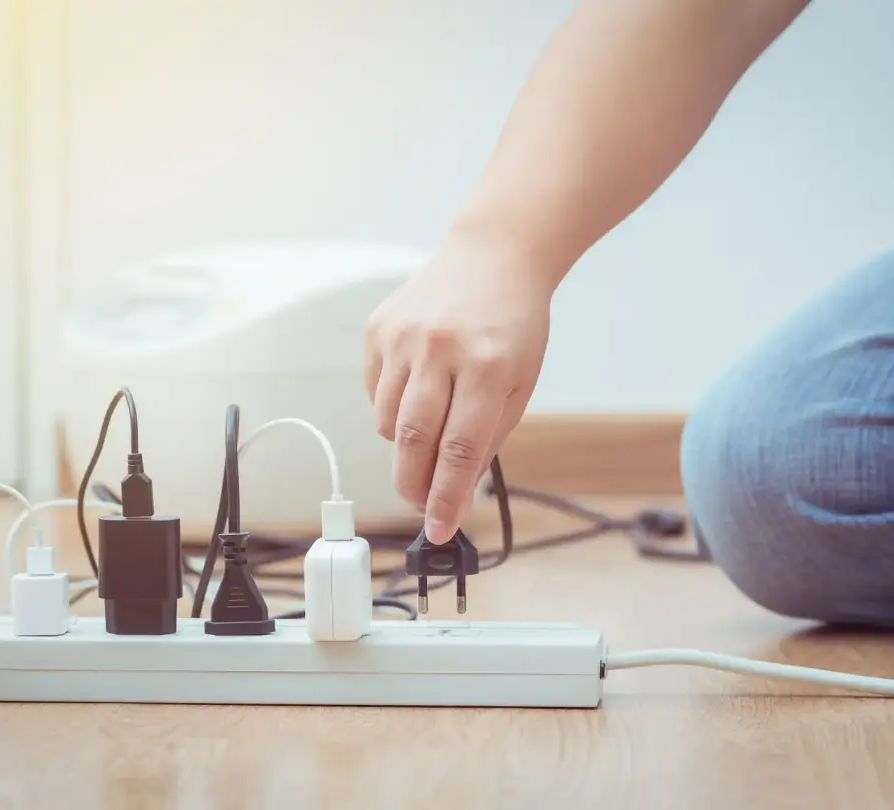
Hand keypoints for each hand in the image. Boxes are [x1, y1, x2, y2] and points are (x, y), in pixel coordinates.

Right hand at [364, 232, 553, 542]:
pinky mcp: (378, 328)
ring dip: (405, 443)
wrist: (492, 257)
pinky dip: (392, 404)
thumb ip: (487, 437)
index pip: (459, 451)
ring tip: (429, 429)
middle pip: (413, 441)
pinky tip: (418, 387)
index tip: (439, 531)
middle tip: (419, 506)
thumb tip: (452, 491)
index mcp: (485, 366)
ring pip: (387, 421)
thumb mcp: (519, 383)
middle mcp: (439, 349)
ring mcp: (402, 337)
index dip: (446, 498)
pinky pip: (375, 391)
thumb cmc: (512, 326)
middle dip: (413, 485)